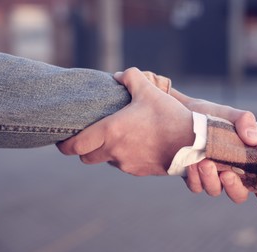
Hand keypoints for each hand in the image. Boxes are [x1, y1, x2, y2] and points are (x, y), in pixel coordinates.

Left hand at [57, 68, 193, 175]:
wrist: (193, 142)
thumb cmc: (169, 115)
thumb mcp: (149, 90)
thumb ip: (130, 77)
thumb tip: (118, 75)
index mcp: (111, 132)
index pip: (74, 146)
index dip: (64, 144)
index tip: (63, 140)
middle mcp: (115, 152)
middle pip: (86, 157)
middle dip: (85, 148)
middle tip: (91, 136)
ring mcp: (127, 164)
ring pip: (107, 161)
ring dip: (107, 151)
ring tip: (121, 137)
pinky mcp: (140, 171)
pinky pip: (125, 165)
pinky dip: (125, 156)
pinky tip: (138, 144)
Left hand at [170, 89, 256, 203]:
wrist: (181, 113)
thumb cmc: (210, 114)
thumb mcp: (229, 114)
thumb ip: (244, 121)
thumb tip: (254, 140)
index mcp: (246, 159)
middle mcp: (231, 171)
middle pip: (239, 194)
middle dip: (234, 188)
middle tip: (227, 174)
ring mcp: (212, 176)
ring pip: (215, 190)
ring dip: (211, 180)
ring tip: (205, 163)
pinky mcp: (194, 176)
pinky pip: (196, 186)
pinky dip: (195, 178)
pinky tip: (192, 164)